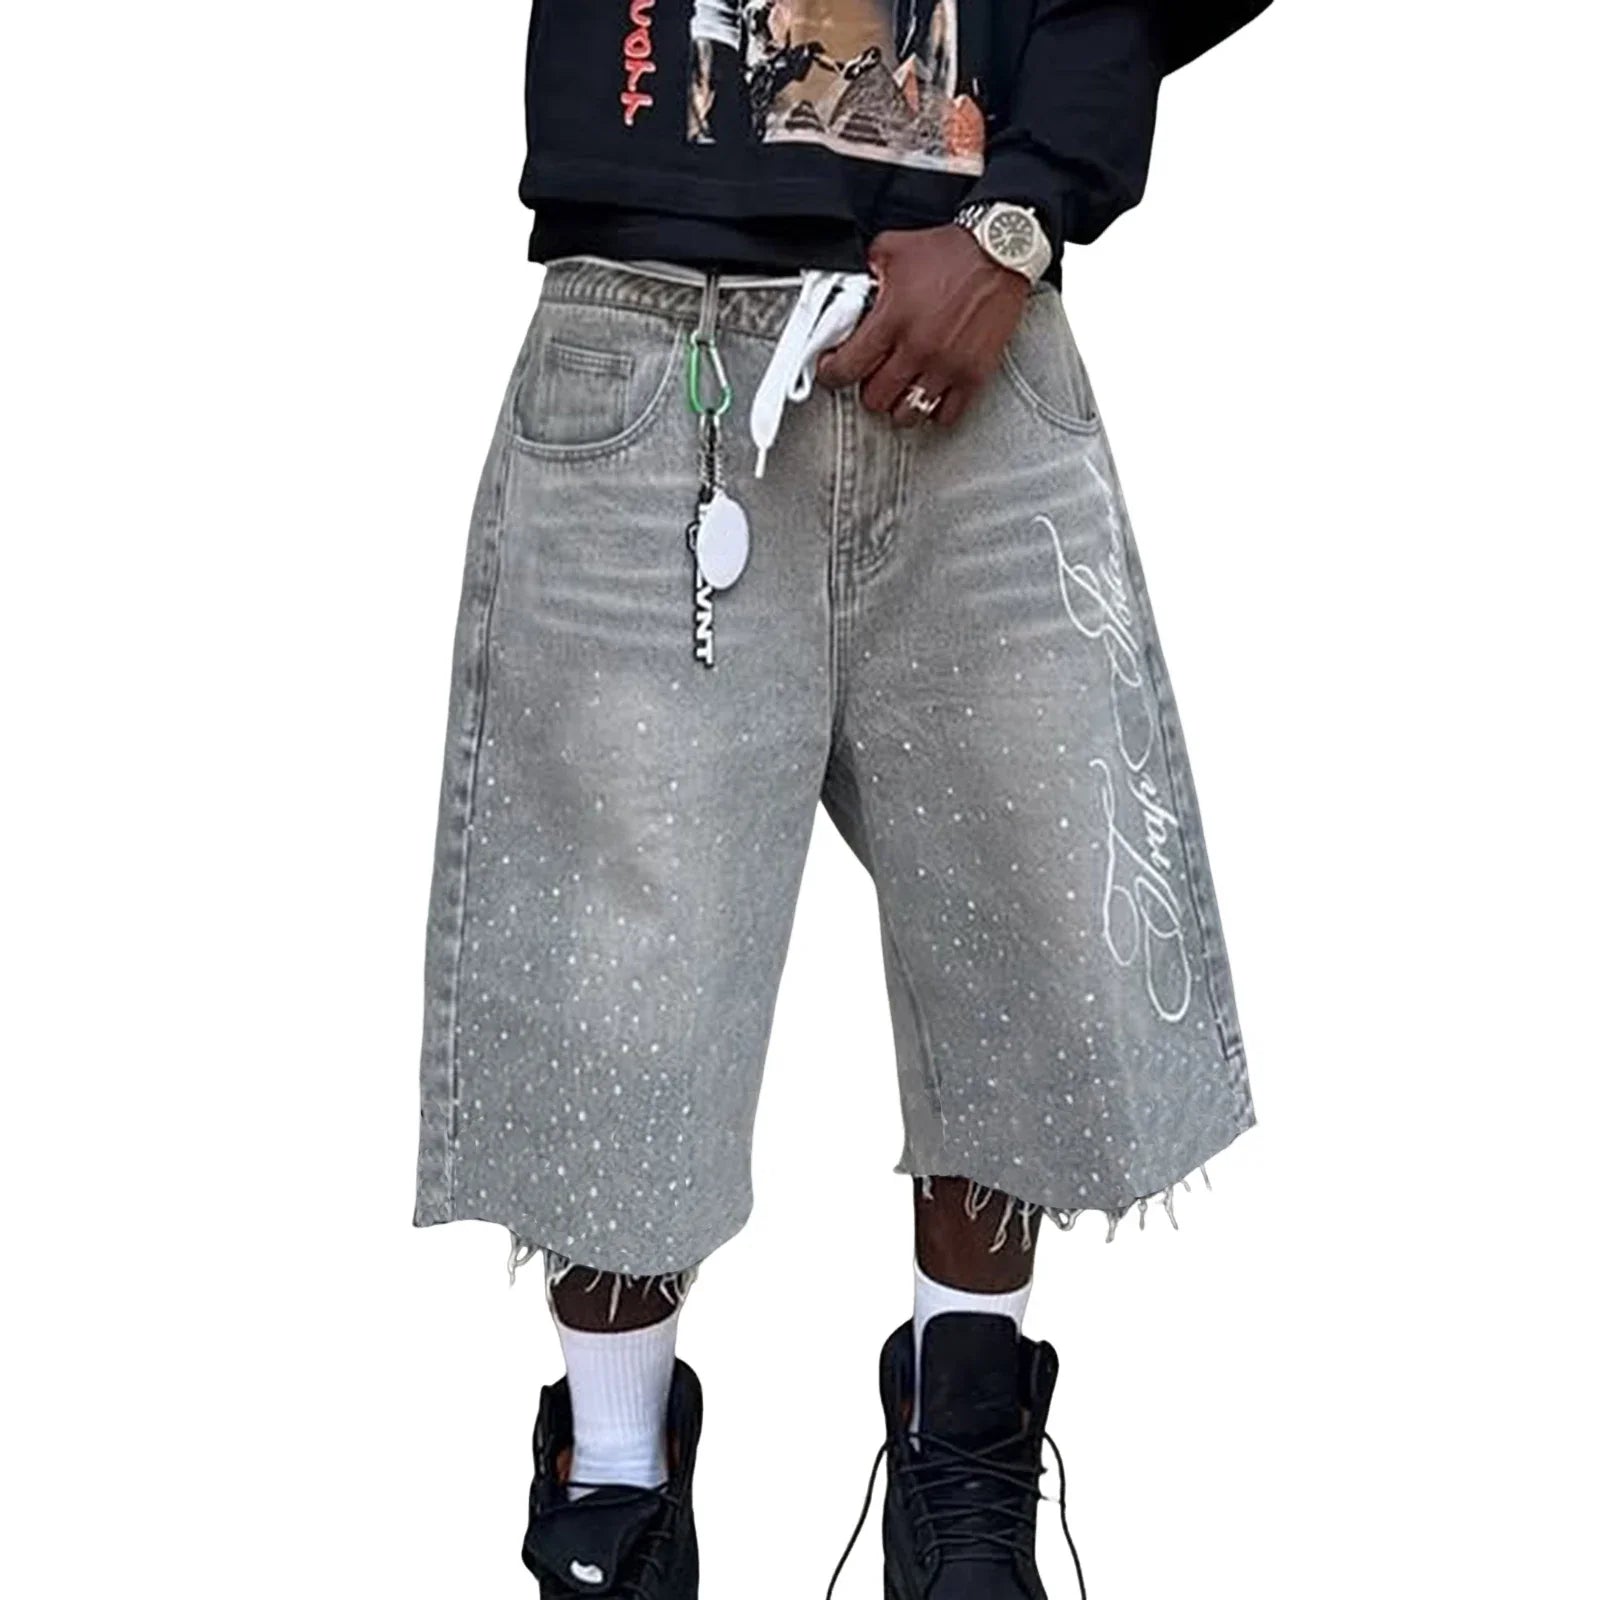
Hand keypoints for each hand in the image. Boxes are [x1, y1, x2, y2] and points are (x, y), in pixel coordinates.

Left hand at [815, 224, 1031, 429]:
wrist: (1001, 250)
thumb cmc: (952, 250)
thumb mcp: (893, 248)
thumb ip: (866, 270)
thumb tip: (852, 285)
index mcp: (892, 319)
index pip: (847, 368)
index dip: (831, 374)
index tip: (832, 370)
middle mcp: (918, 348)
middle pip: (875, 399)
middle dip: (867, 389)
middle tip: (871, 376)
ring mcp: (946, 365)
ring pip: (907, 414)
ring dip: (898, 404)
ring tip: (900, 388)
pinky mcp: (973, 374)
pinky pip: (946, 416)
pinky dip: (934, 411)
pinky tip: (930, 394)